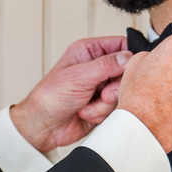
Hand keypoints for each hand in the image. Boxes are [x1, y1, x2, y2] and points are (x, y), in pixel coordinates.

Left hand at [10, 38, 130, 153]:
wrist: (43, 126)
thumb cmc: (50, 97)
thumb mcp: (79, 76)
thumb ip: (106, 65)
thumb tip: (128, 57)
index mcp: (89, 51)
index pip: (120, 45)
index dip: (128, 57)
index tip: (127, 69)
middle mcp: (96, 68)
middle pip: (125, 72)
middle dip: (115, 87)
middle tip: (103, 94)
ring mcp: (100, 87)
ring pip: (121, 92)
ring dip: (105, 103)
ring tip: (87, 105)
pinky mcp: (102, 105)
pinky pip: (114, 108)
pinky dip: (101, 113)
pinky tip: (86, 113)